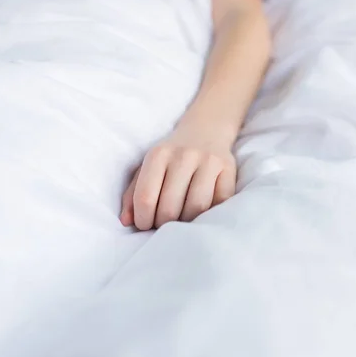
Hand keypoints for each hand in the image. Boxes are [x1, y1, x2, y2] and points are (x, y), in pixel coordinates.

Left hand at [120, 126, 236, 230]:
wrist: (206, 130)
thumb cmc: (172, 157)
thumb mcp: (148, 168)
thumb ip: (133, 194)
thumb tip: (126, 222)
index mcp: (159, 155)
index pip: (146, 197)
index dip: (143, 220)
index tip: (145, 226)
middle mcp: (184, 155)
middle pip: (170, 207)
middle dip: (164, 225)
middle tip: (164, 226)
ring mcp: (209, 161)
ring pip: (197, 207)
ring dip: (187, 223)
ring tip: (182, 221)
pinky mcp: (228, 168)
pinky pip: (220, 203)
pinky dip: (210, 214)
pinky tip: (202, 213)